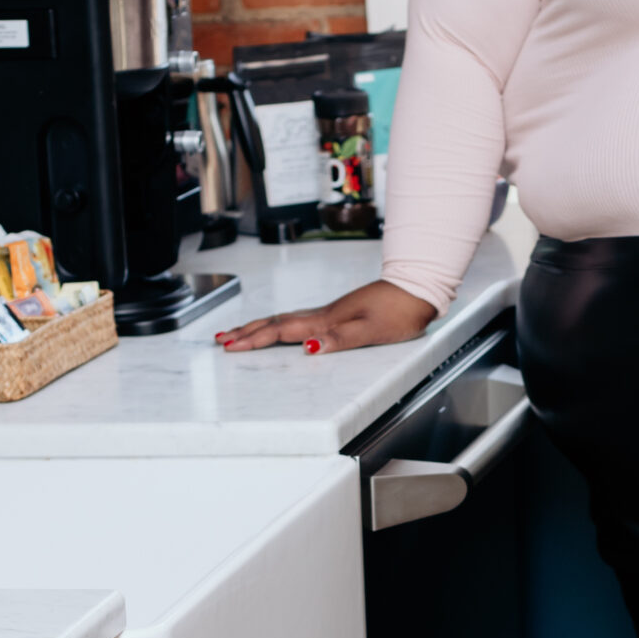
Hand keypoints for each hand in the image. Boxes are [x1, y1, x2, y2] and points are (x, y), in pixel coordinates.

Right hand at [214, 279, 434, 355]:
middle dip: (245, 332)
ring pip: (282, 319)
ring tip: (236, 333)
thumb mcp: (372, 330)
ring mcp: (328, 312)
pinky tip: (276, 327)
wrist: (417, 289)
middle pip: (274, 323)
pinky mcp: (336, 313)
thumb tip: (309, 347)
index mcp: (326, 320)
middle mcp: (322, 315)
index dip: (254, 339)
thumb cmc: (399, 311)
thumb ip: (340, 339)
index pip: (282, 331)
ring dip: (257, 327)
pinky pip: (295, 319)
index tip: (230, 346)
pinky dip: (277, 324)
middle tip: (220, 340)